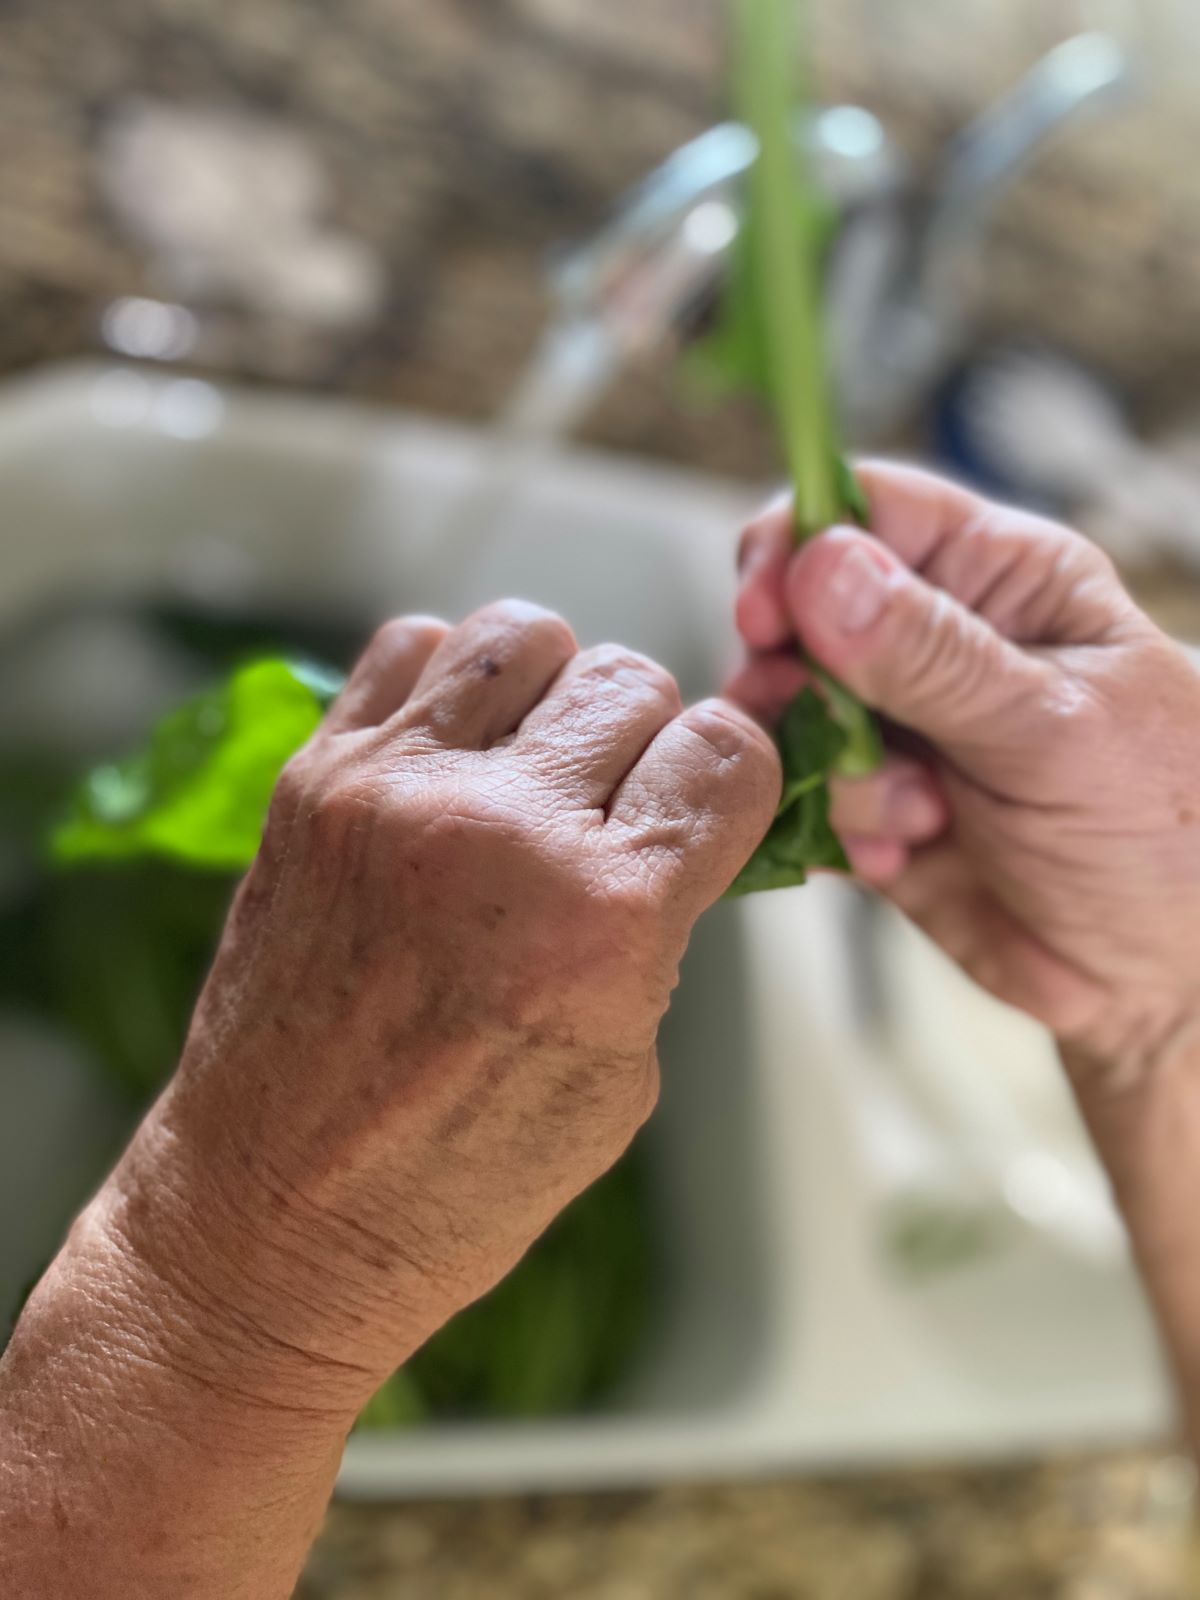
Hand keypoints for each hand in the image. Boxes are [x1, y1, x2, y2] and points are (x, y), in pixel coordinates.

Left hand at [101, 600, 778, 1404]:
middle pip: (633, 679)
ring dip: (551, 693)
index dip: (732, 781)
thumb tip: (681, 817)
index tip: (708, 811)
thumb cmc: (464, 1178)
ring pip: (524, 633)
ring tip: (533, 766)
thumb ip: (660, 920)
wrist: (273, 1216)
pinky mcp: (311, 781)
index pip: (726, 753)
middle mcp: (496, 832)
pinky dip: (450, 684)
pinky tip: (453, 756)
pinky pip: (411, 646)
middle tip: (610, 812)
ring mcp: (391, 792)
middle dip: (644, 743)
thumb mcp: (622, 1070)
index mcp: (602, 920)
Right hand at [731, 460, 1199, 1085]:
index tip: (765, 614)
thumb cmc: (1165, 830)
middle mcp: (939, 640)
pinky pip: (796, 795)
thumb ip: (934, 655)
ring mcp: (900, 726)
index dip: (801, 545)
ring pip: (790, 711)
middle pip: (803, 612)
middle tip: (832, 734)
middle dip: (800, 679)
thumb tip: (821, 569)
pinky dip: (828, 830)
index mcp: (1000, 579)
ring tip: (912, 817)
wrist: (1160, 974)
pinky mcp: (871, 805)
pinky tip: (899, 859)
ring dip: (829, 770)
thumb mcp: (1056, 729)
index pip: (870, 511)